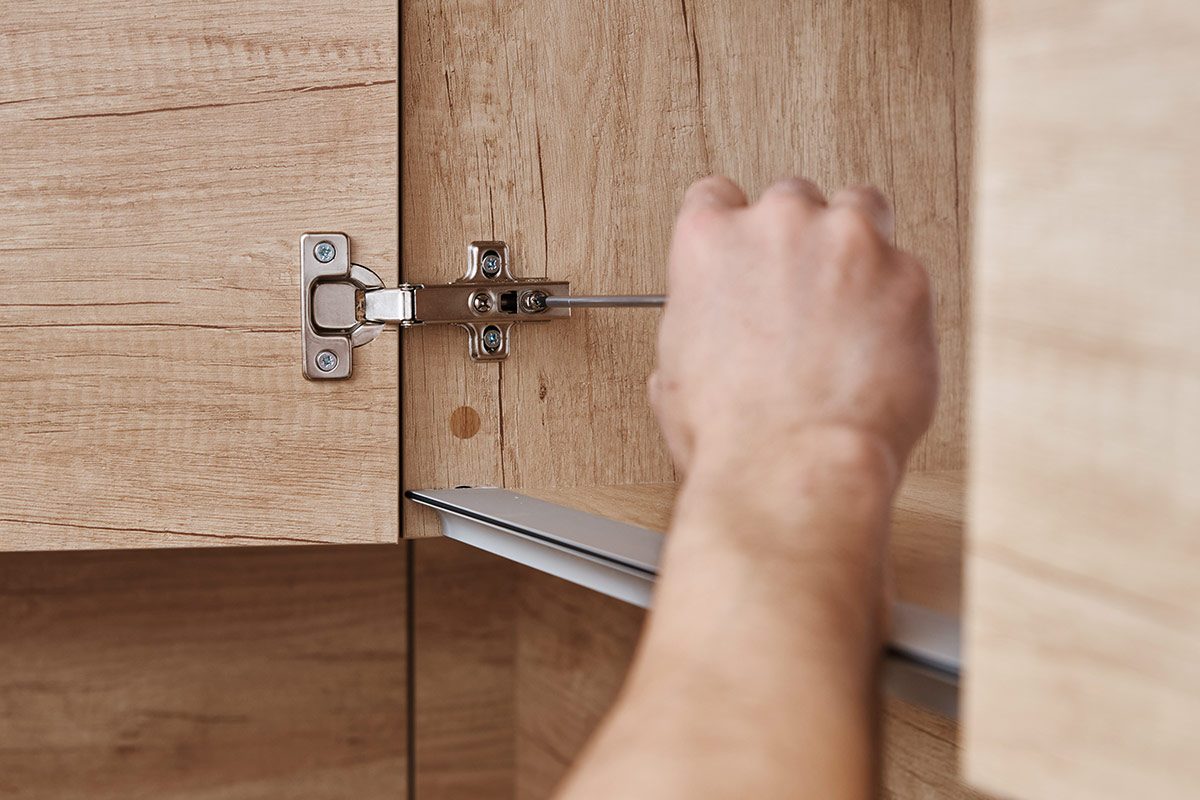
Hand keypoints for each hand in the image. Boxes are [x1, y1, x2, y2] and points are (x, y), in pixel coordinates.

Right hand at [651, 176, 937, 492]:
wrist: (793, 466)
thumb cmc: (733, 432)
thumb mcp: (678, 372)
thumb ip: (695, 326)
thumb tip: (704, 341)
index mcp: (709, 241)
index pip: (717, 197)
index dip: (735, 230)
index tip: (748, 254)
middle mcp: (777, 225)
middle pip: (793, 200)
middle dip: (799, 242)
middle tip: (804, 296)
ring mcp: (847, 243)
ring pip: (860, 210)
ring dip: (855, 248)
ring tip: (851, 305)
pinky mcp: (907, 275)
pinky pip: (906, 269)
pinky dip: (897, 299)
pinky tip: (880, 344)